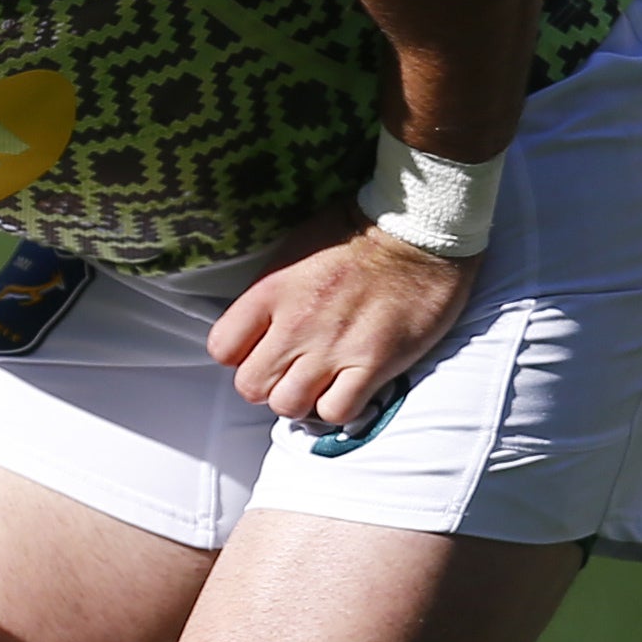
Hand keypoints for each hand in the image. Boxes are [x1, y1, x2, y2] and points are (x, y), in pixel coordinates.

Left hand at [208, 212, 476, 433]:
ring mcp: (333, 346)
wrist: (419, 230)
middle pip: (252, 386)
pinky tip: (348, 387)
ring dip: (301, 399)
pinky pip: (336, 411)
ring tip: (319, 382)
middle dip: (268, 384)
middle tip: (291, 371)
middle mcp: (296, 322)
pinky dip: (338, 407)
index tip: (260, 350)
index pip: (222, 348)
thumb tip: (257, 326)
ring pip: (289, 406)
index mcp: (272, 290)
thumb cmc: (358, 234)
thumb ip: (271, 293)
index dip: (239, 356)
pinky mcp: (373, 362)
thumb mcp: (296, 250)